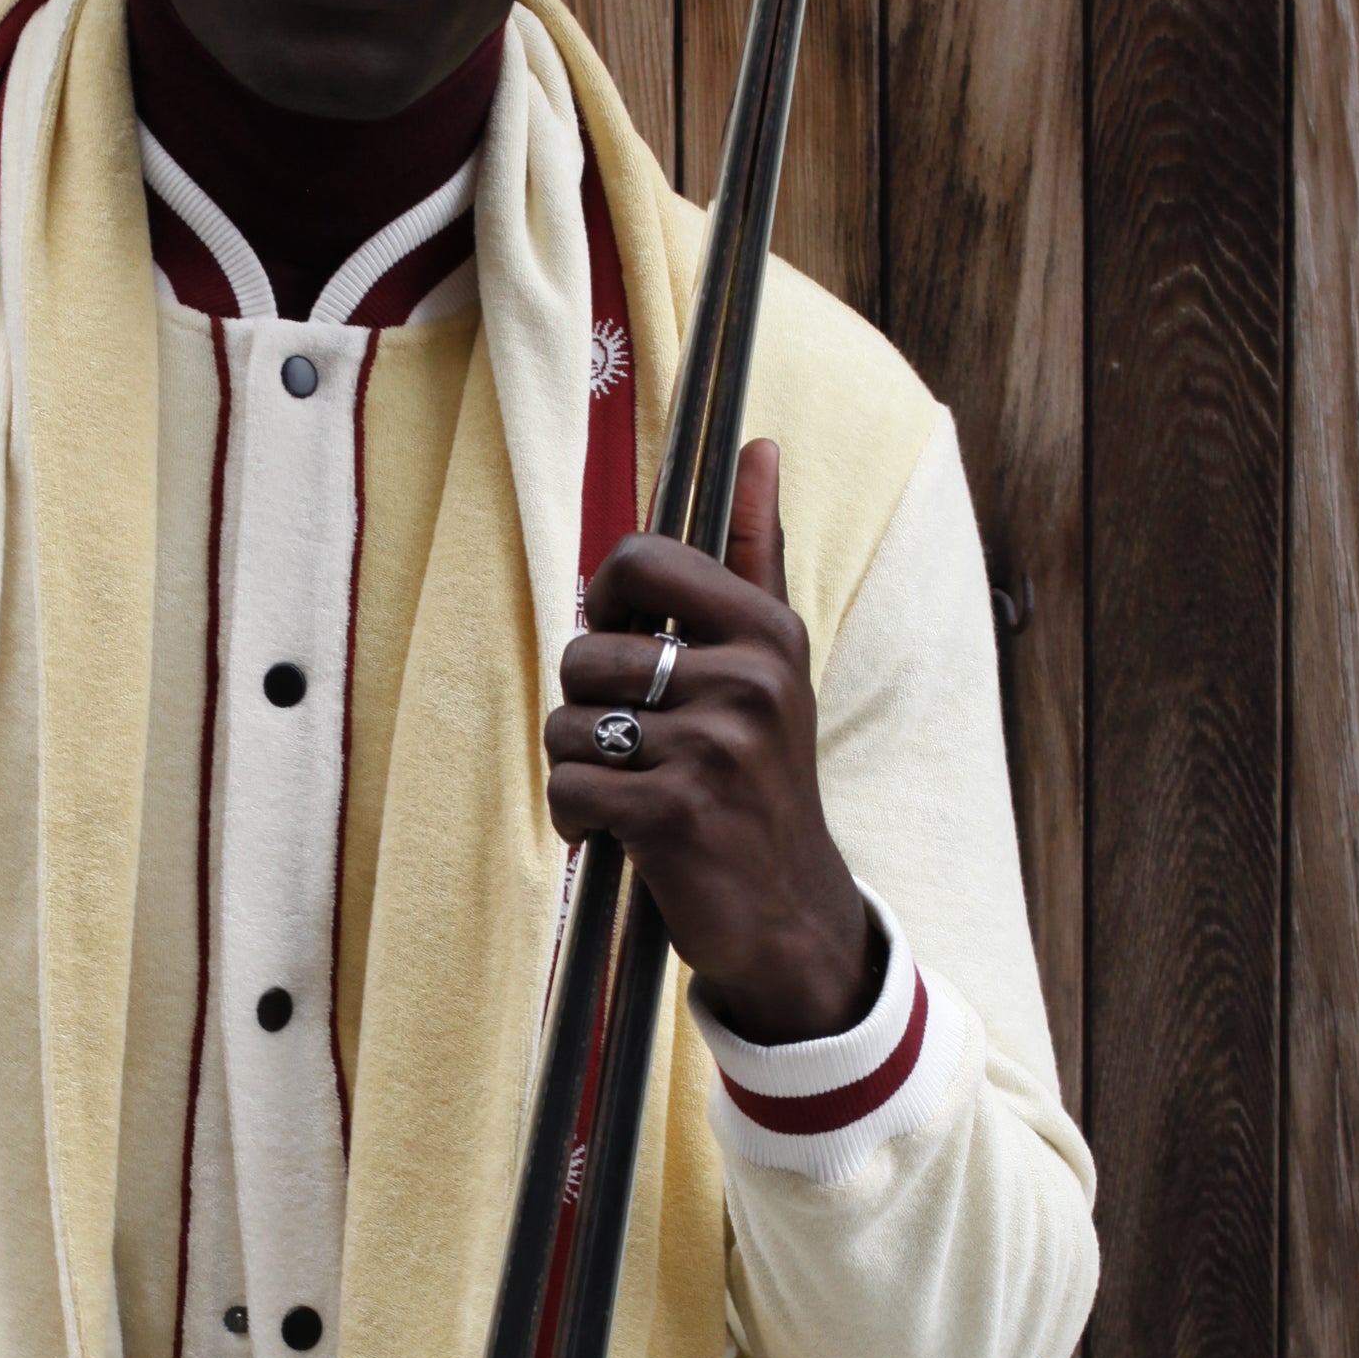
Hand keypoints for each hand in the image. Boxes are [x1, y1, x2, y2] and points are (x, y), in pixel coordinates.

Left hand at [544, 441, 878, 1043]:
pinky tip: (622, 833)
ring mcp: (713, 747)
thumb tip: (759, 445)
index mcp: (766, 629)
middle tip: (640, 746)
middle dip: (589, 707)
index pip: (637, 561)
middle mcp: (749, 679)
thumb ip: (758, 551)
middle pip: (582, 654)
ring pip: (567, 726)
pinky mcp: (674, 813)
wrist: (791, 912)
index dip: (606, 608)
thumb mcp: (776, 660)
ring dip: (582, 768)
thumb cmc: (762, 776)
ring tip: (637, 791)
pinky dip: (576, 819)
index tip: (631, 652)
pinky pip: (567, 789)